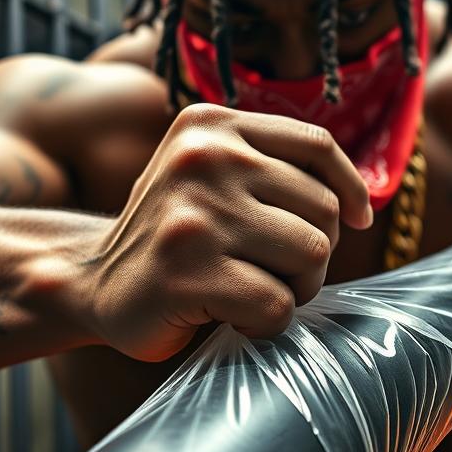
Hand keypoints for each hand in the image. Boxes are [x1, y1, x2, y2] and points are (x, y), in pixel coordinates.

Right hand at [88, 103, 372, 361]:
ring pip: (311, 256)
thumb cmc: (173, 237)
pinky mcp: (188, 274)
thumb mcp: (210, 177)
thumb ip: (270, 168)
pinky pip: (277, 305)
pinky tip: (230, 317)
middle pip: (323, 210)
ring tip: (251, 291)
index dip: (351, 189)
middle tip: (271, 273)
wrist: (91, 282)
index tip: (357, 222)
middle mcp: (204, 159)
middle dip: (312, 255)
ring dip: (294, 290)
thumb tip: (359, 201)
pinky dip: (266, 324)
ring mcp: (194, 216)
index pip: (317, 144)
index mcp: (212, 126)